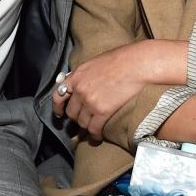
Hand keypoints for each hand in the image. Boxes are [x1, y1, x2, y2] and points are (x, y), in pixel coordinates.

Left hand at [52, 40, 185, 140]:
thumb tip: (86, 82)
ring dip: (86, 128)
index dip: (58, 107)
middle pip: (71, 112)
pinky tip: (98, 137)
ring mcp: (90, 101)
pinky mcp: (102, 111)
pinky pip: (93, 129)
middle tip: (83, 122)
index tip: (60, 114)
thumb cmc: (122, 59)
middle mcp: (80, 89)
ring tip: (92, 130)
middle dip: (76, 118)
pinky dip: (94, 135)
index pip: (59, 95)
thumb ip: (87, 74)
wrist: (137, 64)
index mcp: (77, 75)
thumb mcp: (96, 62)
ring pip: (82, 123)